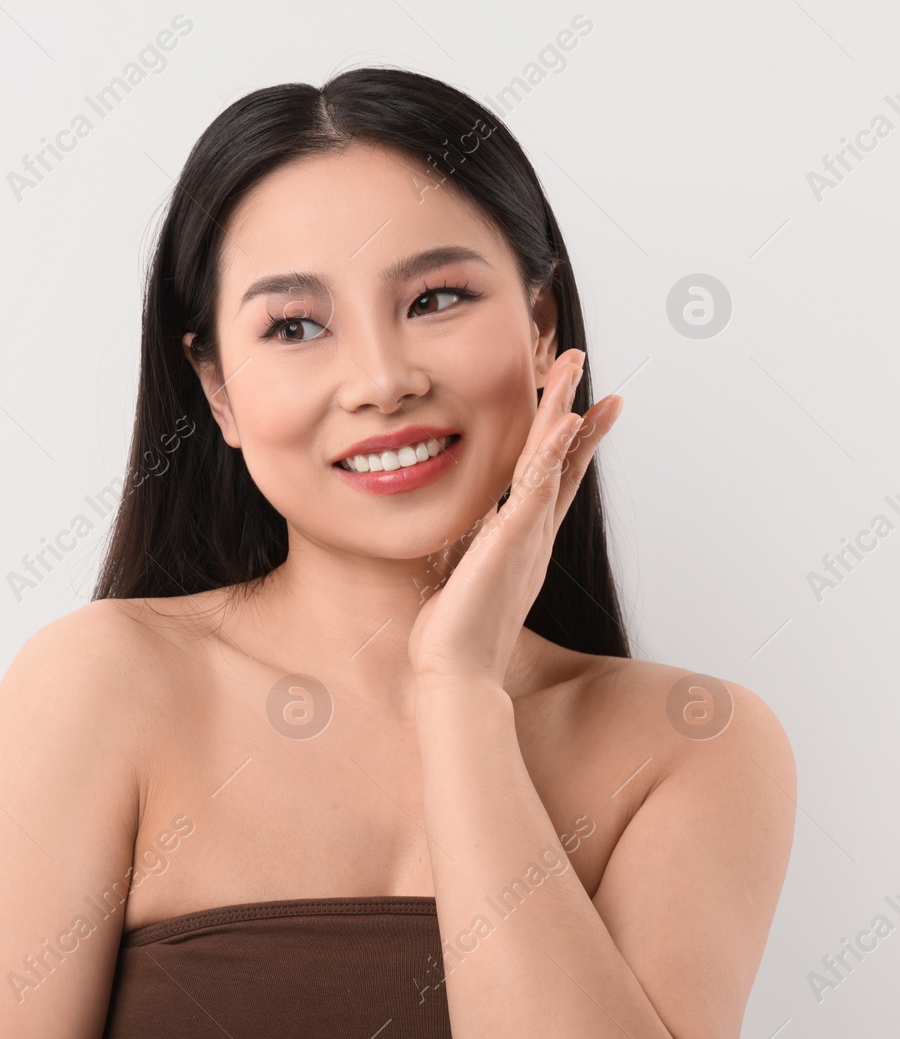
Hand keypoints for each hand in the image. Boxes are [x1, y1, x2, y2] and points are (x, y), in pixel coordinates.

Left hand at [406, 348, 622, 687]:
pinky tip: (565, 418)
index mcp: (523, 543)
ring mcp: (528, 535)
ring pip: (554, 460)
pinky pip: (539, 485)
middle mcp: (534, 535)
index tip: (584, 404)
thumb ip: (472, 557)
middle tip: (580, 363)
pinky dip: (554, 450)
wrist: (456, 675)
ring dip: (564, 409)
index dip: (569, 441)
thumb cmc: (454, 639)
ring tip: (573, 366)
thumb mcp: (465, 581)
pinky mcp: (514, 539)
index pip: (553, 480)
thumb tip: (463, 545)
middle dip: (574, 408)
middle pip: (563, 459)